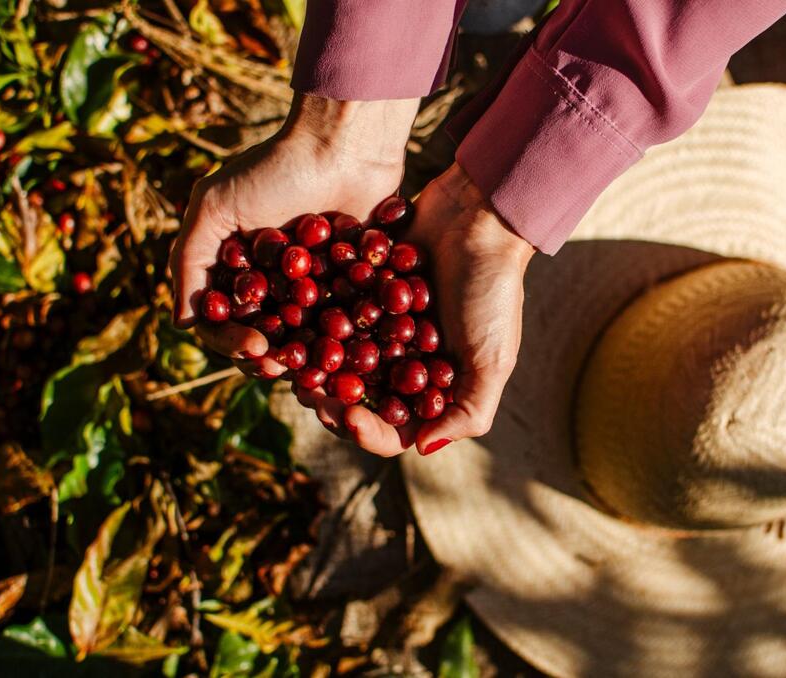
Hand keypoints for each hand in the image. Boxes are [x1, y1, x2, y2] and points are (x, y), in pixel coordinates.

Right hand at [169, 94, 417, 377]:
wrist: (342, 146)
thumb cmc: (274, 170)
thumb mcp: (215, 206)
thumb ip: (189, 260)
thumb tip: (180, 324)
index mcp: (234, 269)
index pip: (221, 319)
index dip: (232, 339)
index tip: (253, 346)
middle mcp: (271, 283)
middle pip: (261, 336)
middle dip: (266, 357)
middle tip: (280, 365)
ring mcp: (313, 286)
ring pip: (301, 338)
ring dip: (301, 359)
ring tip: (311, 369)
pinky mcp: (353, 284)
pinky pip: (345, 323)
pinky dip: (342, 342)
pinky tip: (347, 356)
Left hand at [297, 163, 534, 455]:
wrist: (478, 218)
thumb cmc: (492, 291)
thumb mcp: (494, 360)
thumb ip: (468, 413)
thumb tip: (423, 449)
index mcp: (435, 386)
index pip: (396, 429)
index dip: (369, 433)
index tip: (350, 418)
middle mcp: (405, 361)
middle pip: (359, 399)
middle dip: (331, 402)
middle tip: (307, 392)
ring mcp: (381, 326)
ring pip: (337, 361)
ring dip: (313, 368)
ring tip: (291, 364)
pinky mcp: (362, 290)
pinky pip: (331, 314)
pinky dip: (312, 324)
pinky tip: (292, 325)